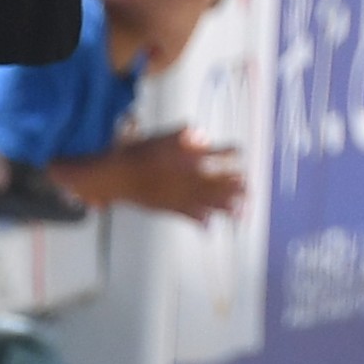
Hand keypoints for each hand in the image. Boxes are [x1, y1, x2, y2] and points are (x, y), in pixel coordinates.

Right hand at [91, 127, 242, 220]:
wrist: (114, 175)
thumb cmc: (137, 153)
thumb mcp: (160, 137)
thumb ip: (183, 137)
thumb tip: (204, 137)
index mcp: (183, 159)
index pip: (213, 155)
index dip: (228, 154)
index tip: (240, 153)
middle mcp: (183, 179)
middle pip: (214, 183)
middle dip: (233, 187)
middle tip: (249, 190)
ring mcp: (175, 196)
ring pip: (204, 202)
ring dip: (224, 207)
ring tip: (241, 213)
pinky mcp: (166, 207)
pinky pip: (185, 215)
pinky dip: (198, 221)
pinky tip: (209, 227)